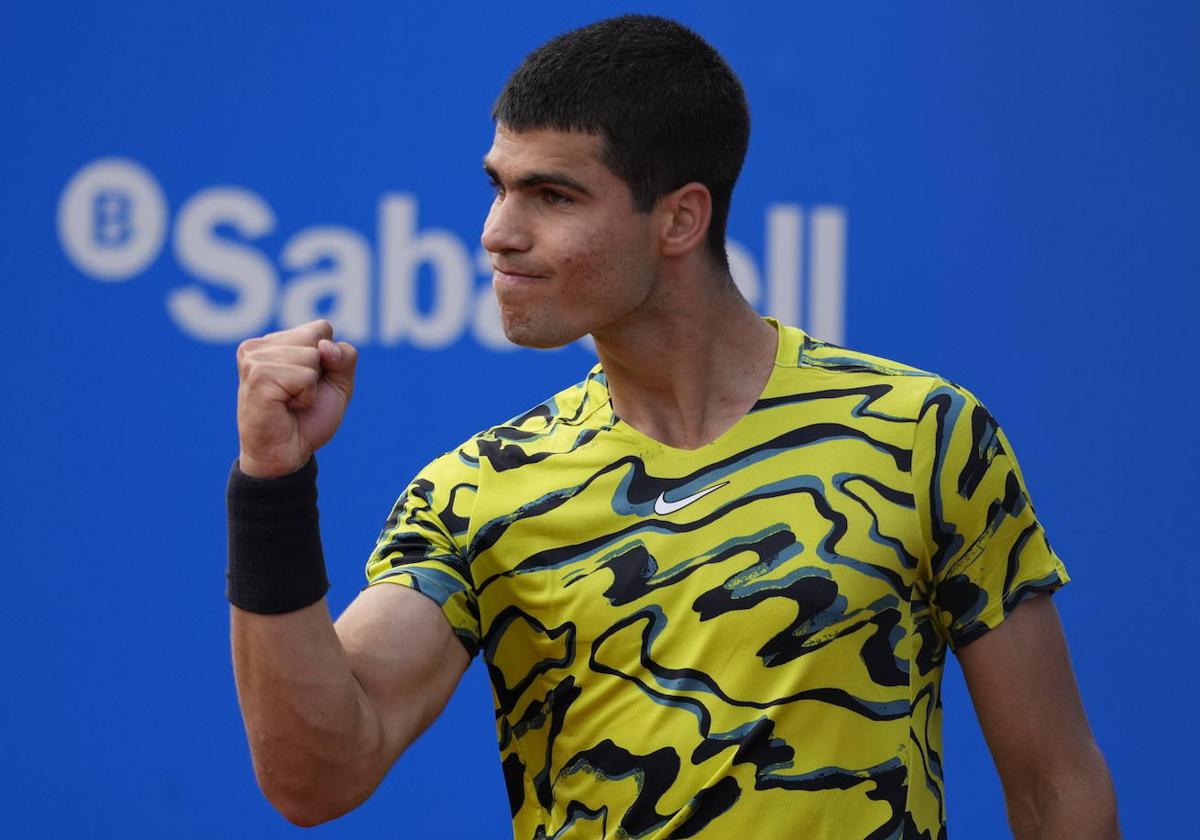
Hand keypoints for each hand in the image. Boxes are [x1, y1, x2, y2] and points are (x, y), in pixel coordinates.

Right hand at [235, 320, 357, 477]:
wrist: (288, 454)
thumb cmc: (309, 418)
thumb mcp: (339, 384)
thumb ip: (344, 357)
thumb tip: (324, 346)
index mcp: (274, 342)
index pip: (321, 328)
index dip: (328, 359)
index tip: (309, 383)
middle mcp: (259, 346)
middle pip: (316, 338)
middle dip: (319, 372)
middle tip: (298, 395)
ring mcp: (254, 359)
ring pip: (311, 356)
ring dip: (310, 387)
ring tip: (290, 402)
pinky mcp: (258, 376)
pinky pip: (304, 376)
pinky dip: (305, 396)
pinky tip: (285, 407)